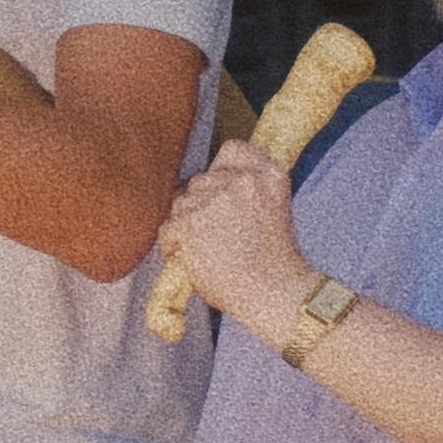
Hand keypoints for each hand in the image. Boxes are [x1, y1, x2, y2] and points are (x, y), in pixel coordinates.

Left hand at [157, 141, 318, 341]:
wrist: (274, 293)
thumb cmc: (274, 264)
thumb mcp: (274, 212)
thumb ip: (249, 192)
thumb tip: (214, 188)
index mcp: (268, 176)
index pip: (233, 149)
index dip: (221, 169)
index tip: (220, 188)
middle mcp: (242, 181)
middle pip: (201, 180)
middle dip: (201, 205)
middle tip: (214, 235)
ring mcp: (215, 200)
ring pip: (181, 204)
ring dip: (186, 225)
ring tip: (207, 251)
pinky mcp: (191, 223)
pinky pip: (168, 229)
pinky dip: (173, 246)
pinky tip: (190, 260)